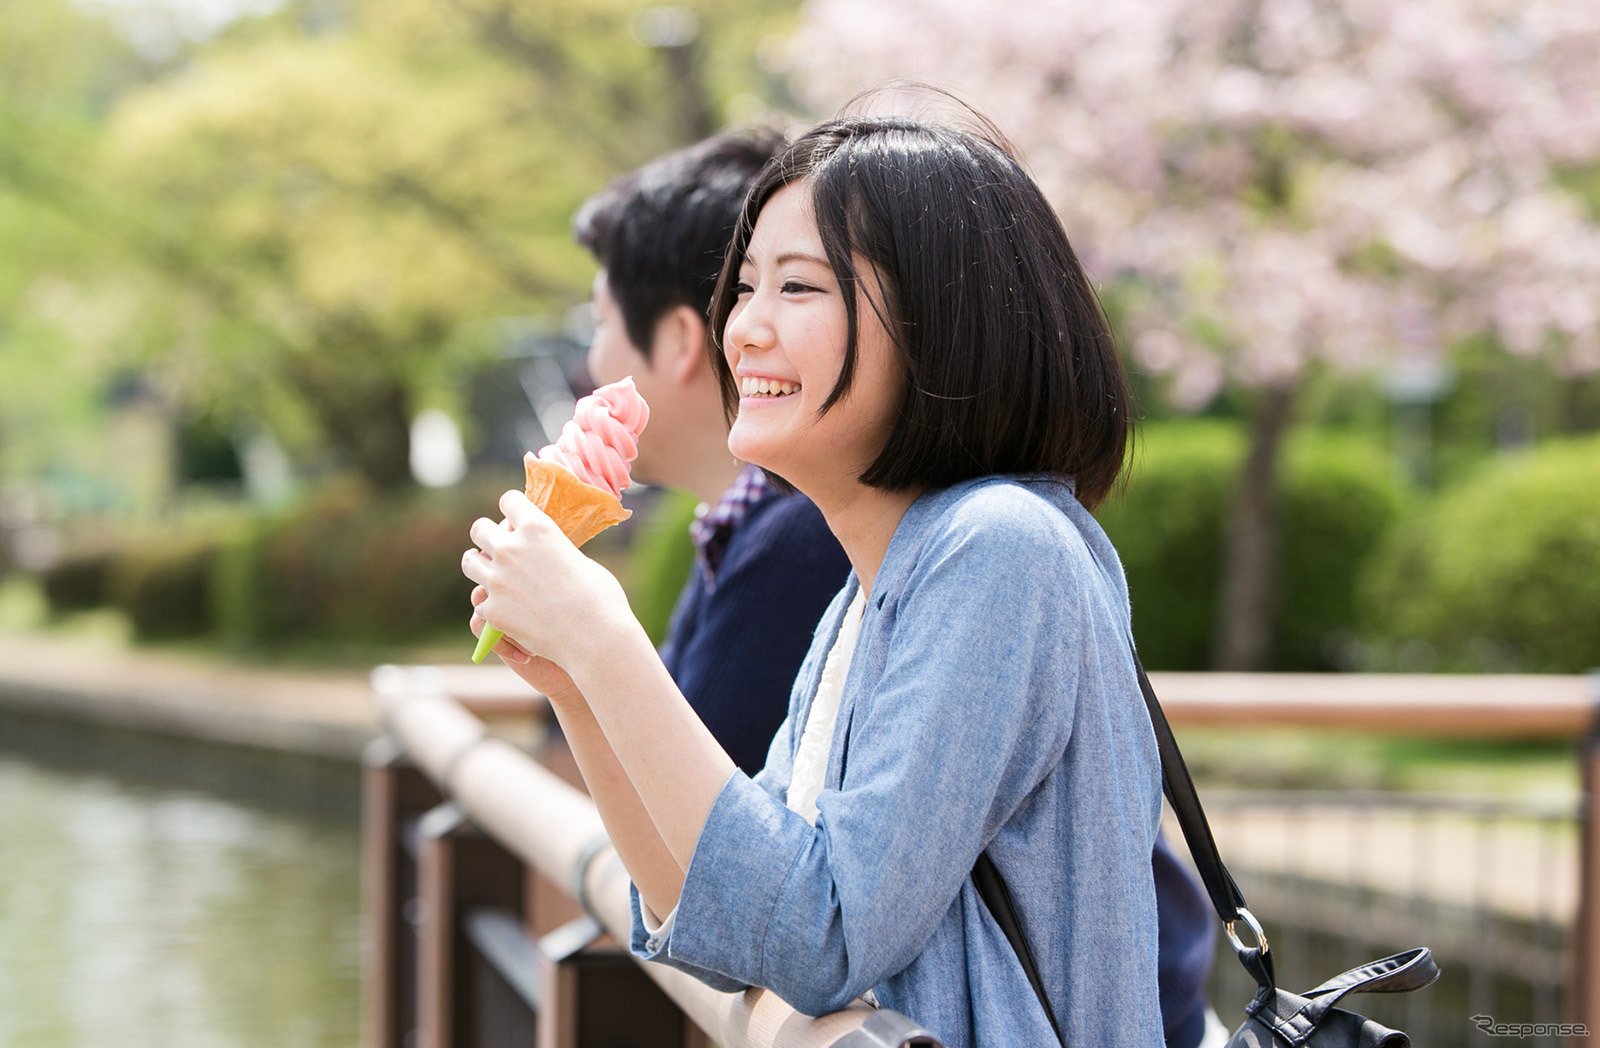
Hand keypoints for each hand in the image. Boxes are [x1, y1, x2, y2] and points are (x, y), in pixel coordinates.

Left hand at [462, 489, 633, 681]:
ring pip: (470, 561)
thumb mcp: (579, 559)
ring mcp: (497, 580)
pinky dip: (493, 605)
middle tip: (499, 546)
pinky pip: (481, 601)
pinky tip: (509, 611)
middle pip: (480, 528)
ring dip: (481, 565)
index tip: (516, 517)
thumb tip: (547, 554)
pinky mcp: (492, 610)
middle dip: (488, 534)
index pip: (509, 501)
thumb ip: (554, 551)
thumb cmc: (600, 597)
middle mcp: (510, 549)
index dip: (513, 508)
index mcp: (537, 528)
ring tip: (492, 573)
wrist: (593, 637)